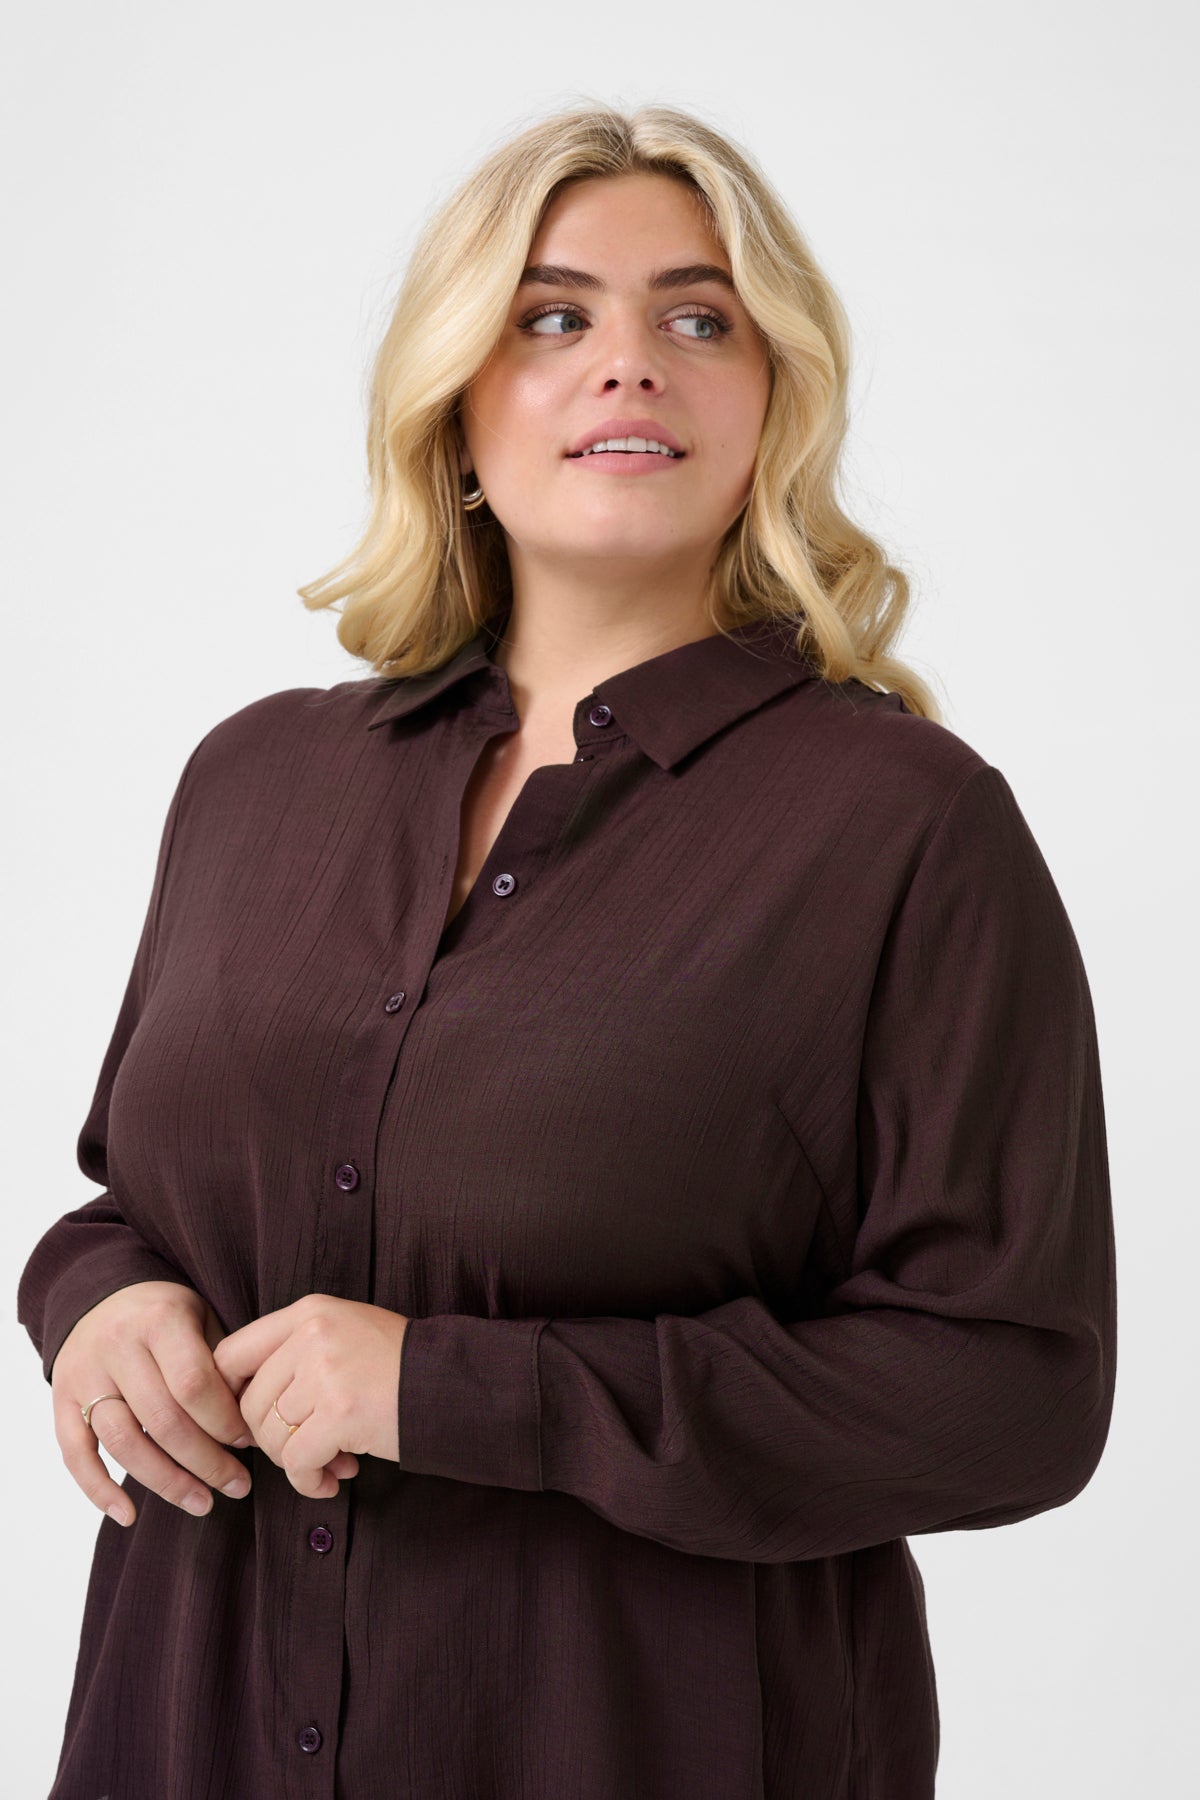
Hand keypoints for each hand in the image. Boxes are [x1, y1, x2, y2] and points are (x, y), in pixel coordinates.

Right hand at [51, 1280, 263, 1527]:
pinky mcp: (60, 1400)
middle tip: (237, 1485)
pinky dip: (98, 1490)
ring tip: (203, 1503)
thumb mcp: (201, 1318)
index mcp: (159, 1320)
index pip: (194, 1384)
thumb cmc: (166, 1315)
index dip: (224, 1421)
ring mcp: (84, 1375)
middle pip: (162, 1420)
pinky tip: (128, 1515)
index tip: (249, 1442)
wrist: (102, 1294)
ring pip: (123, 1443)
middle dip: (205, 1461)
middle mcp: (117, 1347)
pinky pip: (75, 1454)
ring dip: (166, 1482)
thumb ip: (221, 1364)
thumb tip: (252, 1426)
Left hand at [213, 1294, 408, 1498]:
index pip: (231, 1354)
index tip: (253, 1421)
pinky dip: (308, 1481)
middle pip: (250, 1404)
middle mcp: (312, 1335)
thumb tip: (237, 1401)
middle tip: (301, 1451)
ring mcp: (327, 1373)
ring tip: (328, 1464)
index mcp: (308, 1312)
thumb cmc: (396, 1364)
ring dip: (294, 1462)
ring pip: (272, 1436)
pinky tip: (331, 1481)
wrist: (451, 1382)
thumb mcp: (342, 1334)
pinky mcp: (342, 1412)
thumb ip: (292, 1352)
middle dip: (270, 1440)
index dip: (231, 1396)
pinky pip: (297, 1461)